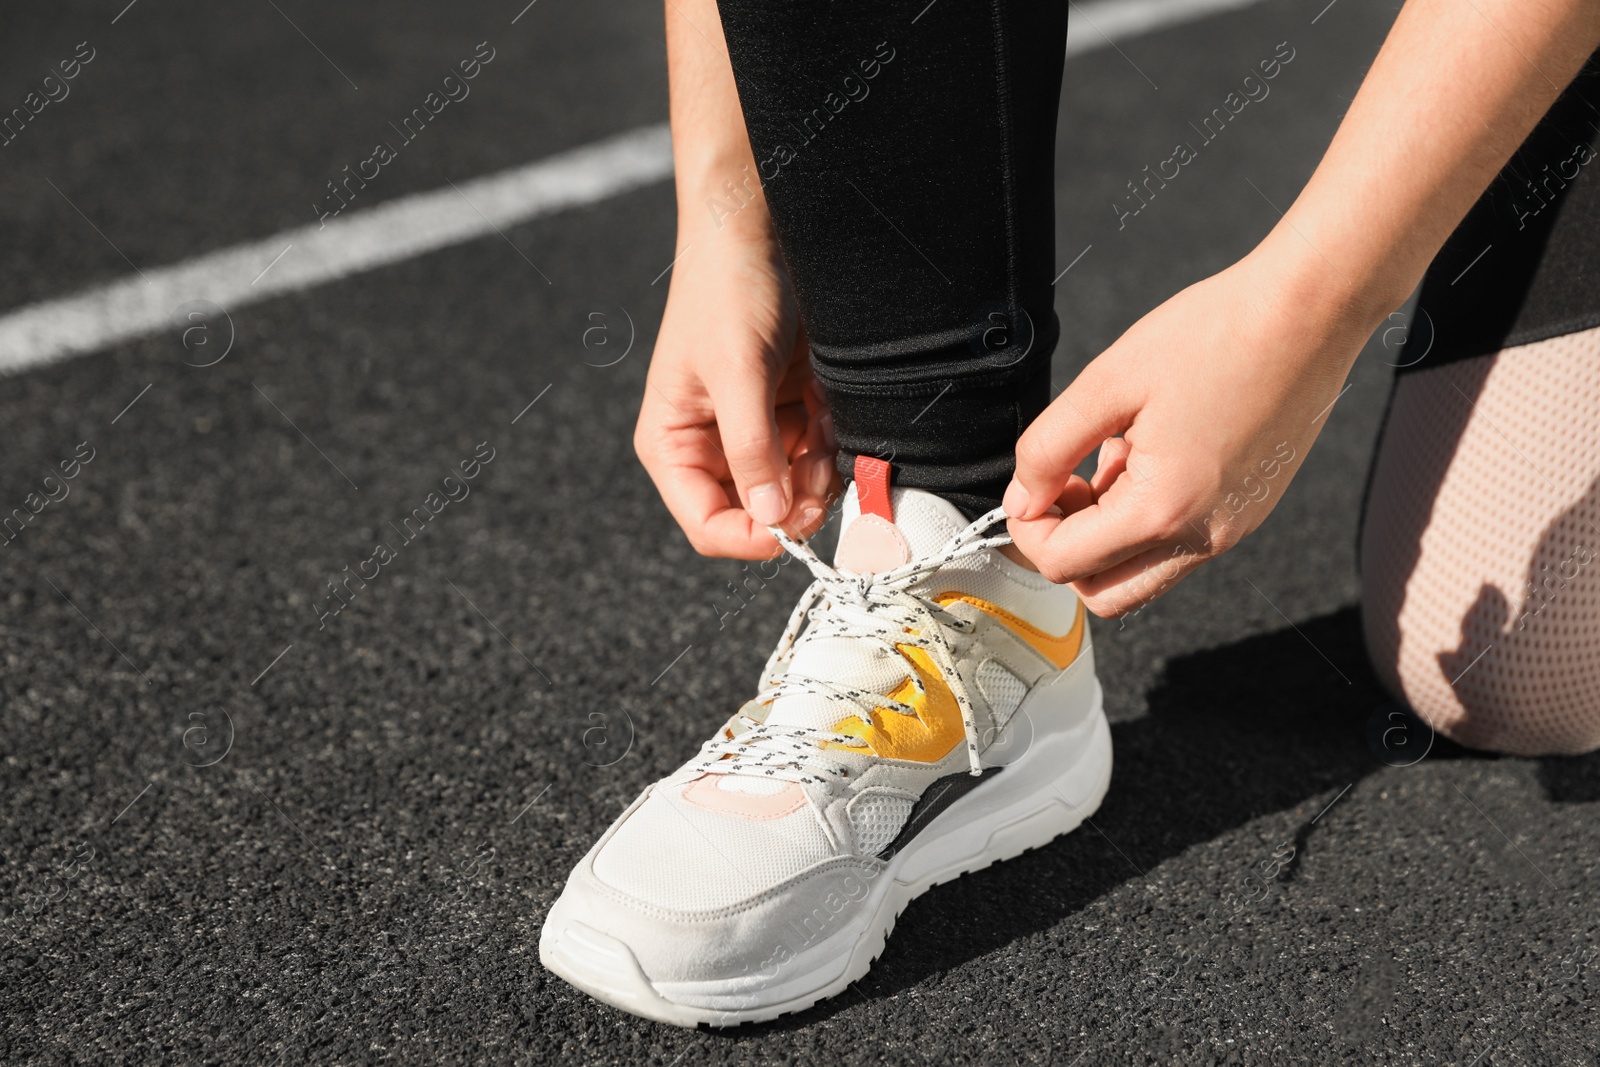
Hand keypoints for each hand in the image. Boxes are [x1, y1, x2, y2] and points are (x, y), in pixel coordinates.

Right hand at [635, 224, 839, 558]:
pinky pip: (819, 454)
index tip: (792, 527)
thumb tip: (770, 517)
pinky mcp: (789, 412)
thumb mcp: (737, 370)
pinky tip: (829, 407)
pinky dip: (832, 441)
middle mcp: (711, 447)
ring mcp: (754, 432)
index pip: (707, 524)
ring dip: (820, 468)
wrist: (757, 229)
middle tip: (822, 471)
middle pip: (759, 512)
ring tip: (823, 422)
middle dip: (795, 497)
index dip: (750, 536)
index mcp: (673, 445)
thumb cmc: (727, 290)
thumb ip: (751, 447)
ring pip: (797, 487)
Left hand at [1004, 252, 1377, 615]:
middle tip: (1064, 482)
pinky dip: (1147, 517)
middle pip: (1104, 593)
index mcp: (1163, 511)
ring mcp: (1232, 529)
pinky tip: (1150, 452)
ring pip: (1142, 573)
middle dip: (1067, 547)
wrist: (1308, 311)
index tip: (1032, 480)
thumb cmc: (1217, 334)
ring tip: (1114, 455)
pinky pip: (1179, 544)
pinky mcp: (1247, 512)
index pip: (1064, 565)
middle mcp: (1204, 537)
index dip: (1030, 526)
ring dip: (1108, 533)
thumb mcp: (1106, 383)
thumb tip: (1021, 498)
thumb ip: (1047, 448)